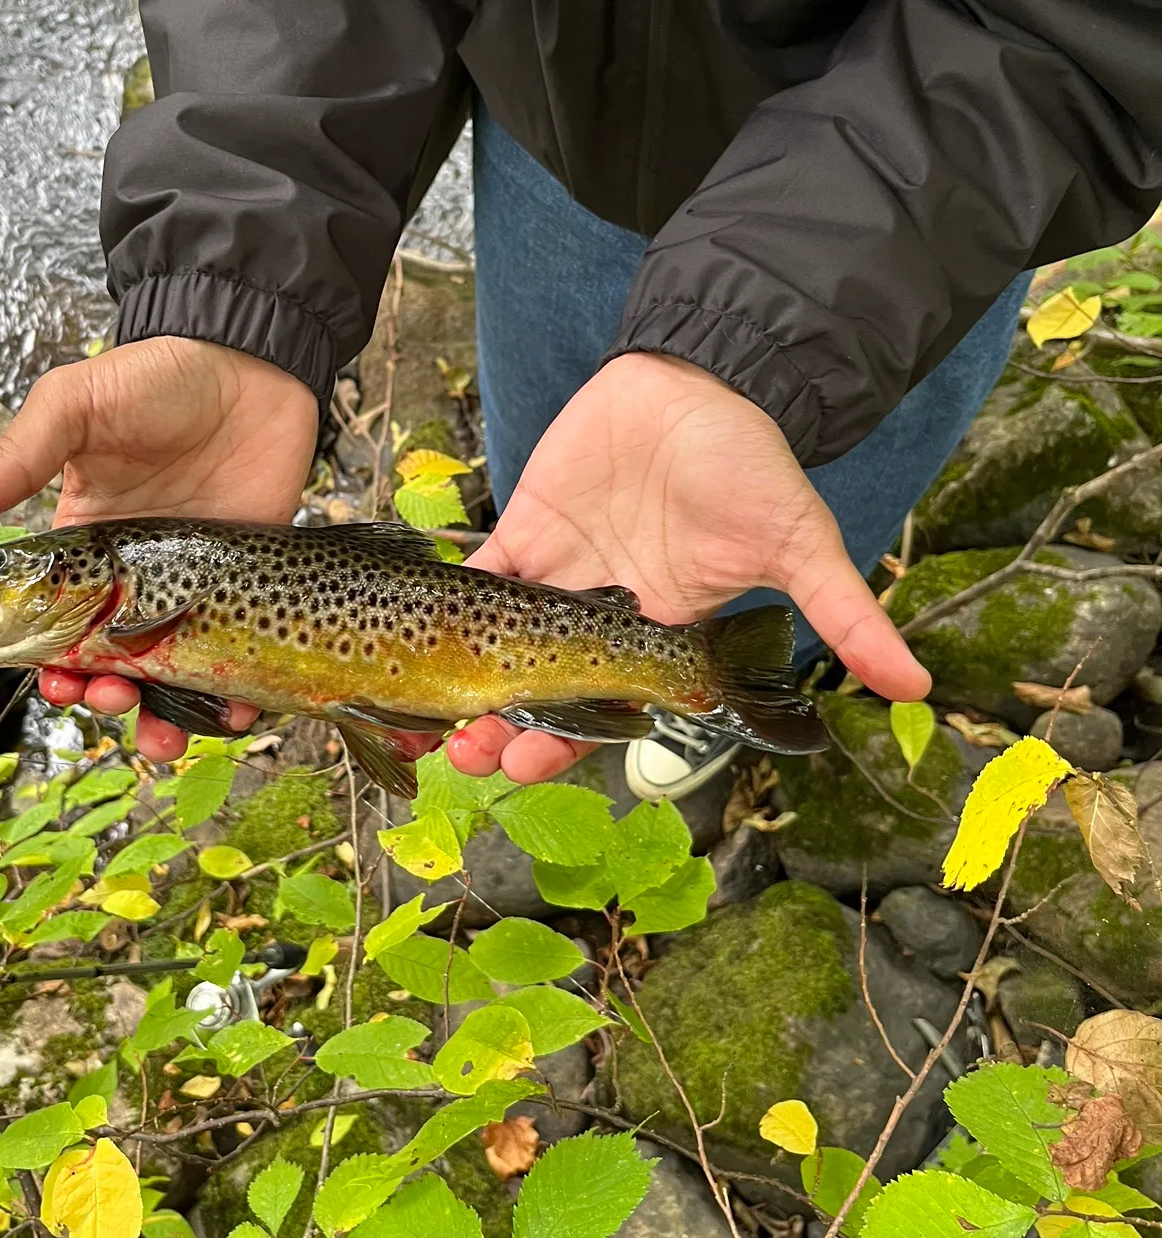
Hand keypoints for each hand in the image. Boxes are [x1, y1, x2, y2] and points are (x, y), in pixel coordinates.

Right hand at [0, 336, 318, 759]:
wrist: (252, 361)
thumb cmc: (158, 378)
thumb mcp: (75, 409)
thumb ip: (17, 461)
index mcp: (85, 546)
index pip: (57, 622)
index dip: (51, 662)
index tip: (53, 680)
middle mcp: (139, 578)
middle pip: (113, 662)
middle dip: (104, 696)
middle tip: (108, 697)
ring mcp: (198, 587)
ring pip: (174, 675)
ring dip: (162, 715)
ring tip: (160, 734)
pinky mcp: (252, 586)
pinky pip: (241, 656)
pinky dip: (236, 695)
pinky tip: (233, 713)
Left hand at [447, 353, 930, 782]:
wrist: (704, 376)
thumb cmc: (752, 461)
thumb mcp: (799, 541)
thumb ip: (843, 614)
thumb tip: (917, 687)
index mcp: (657, 637)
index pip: (604, 710)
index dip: (563, 744)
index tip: (523, 768)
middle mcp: (599, 618)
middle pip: (537, 691)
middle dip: (498, 728)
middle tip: (462, 754)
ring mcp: (558, 576)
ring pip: (493, 645)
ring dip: (458, 680)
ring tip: (426, 716)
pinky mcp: (525, 530)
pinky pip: (478, 575)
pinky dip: (446, 604)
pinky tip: (413, 633)